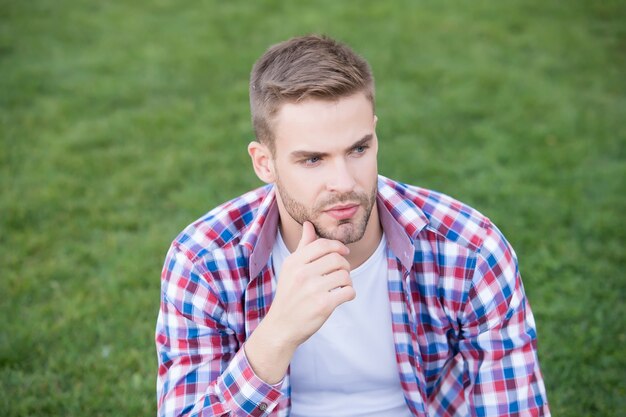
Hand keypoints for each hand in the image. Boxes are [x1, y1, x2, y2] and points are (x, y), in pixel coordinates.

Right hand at [268, 221, 354, 346]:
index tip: (344, 252)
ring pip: (345, 275)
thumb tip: (309, 224)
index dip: (338, 246)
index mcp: (294, 262)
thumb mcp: (291, 268)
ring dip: (347, 281)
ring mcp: (313, 289)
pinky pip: (348, 291)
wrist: (282, 326)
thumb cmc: (289, 295)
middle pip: (337, 259)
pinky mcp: (323, 305)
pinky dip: (349, 294)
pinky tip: (342, 297)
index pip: (323, 244)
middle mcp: (302, 273)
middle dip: (344, 265)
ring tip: (340, 287)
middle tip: (341, 274)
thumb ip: (303, 246)